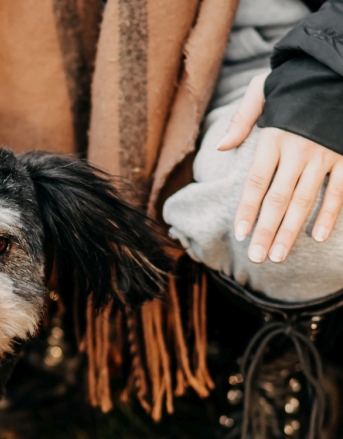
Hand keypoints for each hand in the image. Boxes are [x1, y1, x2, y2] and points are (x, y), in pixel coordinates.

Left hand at [218, 73, 342, 263]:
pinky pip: (340, 189)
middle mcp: (299, 151)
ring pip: (306, 200)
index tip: (240, 234)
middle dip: (267, 231)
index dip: (247, 210)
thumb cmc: (295, 80)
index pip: (256, 182)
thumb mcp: (262, 90)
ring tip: (279, 255)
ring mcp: (325, 155)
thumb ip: (241, 120)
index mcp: (274, 138)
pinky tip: (319, 236)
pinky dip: (330, 214)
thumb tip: (222, 147)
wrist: (337, 66)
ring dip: (292, 230)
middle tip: (257, 258)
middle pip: (278, 199)